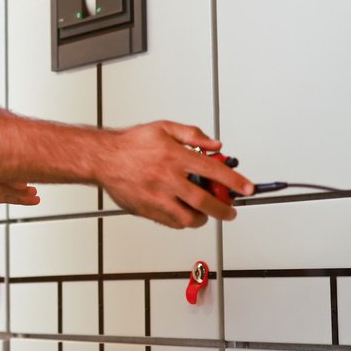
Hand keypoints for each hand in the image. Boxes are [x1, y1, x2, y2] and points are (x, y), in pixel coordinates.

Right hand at [96, 122, 253, 228]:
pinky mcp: (147, 210)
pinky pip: (171, 223)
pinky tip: (185, 212)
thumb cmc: (131, 144)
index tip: (247, 189)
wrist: (102, 159)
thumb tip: (215, 146)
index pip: (213, 171)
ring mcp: (156, 197)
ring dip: (202, 218)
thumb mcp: (164, 128)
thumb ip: (193, 135)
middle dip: (223, 209)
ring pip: (188, 218)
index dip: (234, 181)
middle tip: (230, 211)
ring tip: (205, 212)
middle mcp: (167, 179)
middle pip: (204, 201)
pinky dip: (183, 221)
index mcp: (174, 157)